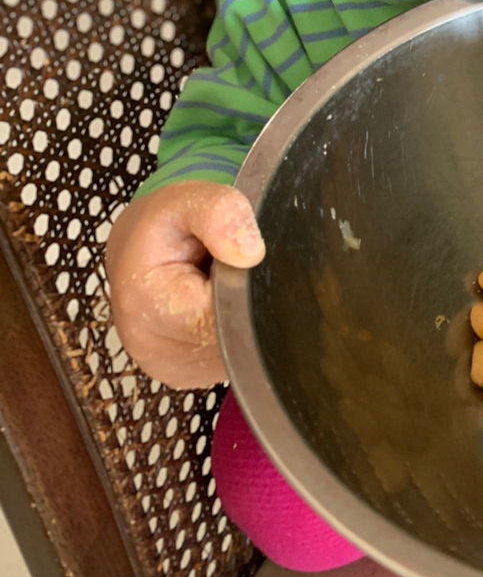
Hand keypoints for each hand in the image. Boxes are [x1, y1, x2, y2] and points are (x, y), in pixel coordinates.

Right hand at [105, 180, 264, 388]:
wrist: (139, 250)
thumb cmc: (163, 225)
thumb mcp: (188, 199)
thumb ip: (221, 213)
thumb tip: (250, 253)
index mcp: (146, 304)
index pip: (224, 316)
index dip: (246, 291)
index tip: (245, 264)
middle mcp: (152, 348)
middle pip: (234, 339)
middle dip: (246, 304)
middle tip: (235, 272)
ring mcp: (170, 369)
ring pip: (237, 354)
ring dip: (242, 321)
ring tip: (223, 288)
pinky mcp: (187, 376)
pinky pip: (230, 360)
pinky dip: (236, 334)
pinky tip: (221, 308)